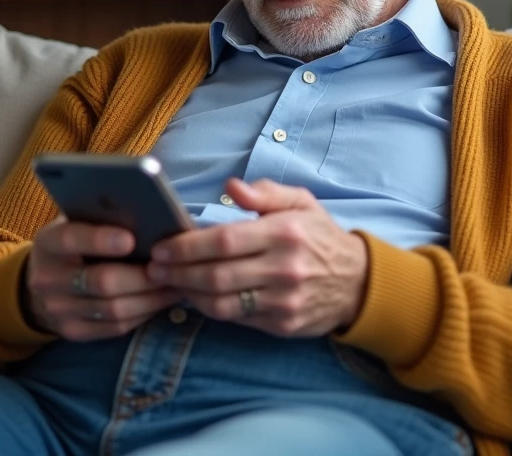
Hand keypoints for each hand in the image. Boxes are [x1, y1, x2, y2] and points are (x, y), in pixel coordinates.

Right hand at [24, 217, 180, 340]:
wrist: (44, 283)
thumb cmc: (75, 244)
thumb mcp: (77, 224)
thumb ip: (101, 219)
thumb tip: (145, 216)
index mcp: (47, 243)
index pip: (70, 239)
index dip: (100, 240)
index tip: (131, 239)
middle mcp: (46, 279)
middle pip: (101, 281)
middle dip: (142, 276)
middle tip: (171, 267)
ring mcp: (58, 310)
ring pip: (114, 309)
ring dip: (150, 298)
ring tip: (177, 284)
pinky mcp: (73, 331)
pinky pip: (116, 327)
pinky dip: (143, 314)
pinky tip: (161, 301)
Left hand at [147, 178, 368, 336]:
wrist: (358, 283)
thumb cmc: (319, 236)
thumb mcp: (300, 202)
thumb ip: (264, 192)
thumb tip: (230, 187)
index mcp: (284, 232)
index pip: (224, 241)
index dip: (186, 246)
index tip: (162, 247)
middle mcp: (284, 268)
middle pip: (216, 275)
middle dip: (178, 273)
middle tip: (154, 268)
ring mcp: (283, 300)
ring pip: (222, 303)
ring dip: (188, 294)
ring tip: (169, 283)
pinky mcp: (282, 324)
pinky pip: (236, 318)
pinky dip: (210, 308)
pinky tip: (196, 296)